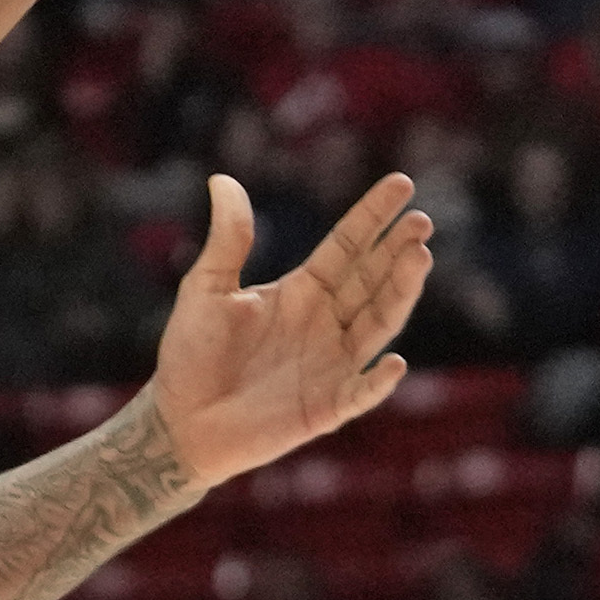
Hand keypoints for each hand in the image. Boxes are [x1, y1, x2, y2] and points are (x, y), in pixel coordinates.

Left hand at [152, 172, 431, 489]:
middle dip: (397, 251)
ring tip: (420, 259)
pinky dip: (377, 383)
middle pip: (372, 280)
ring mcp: (331, 365)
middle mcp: (326, 323)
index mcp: (302, 291)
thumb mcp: (206, 288)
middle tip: (420, 222)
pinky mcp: (325, 408)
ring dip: (400, 295)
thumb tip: (222, 179)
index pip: (347, 246)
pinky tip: (393, 362)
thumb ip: (227, 239)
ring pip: (377, 324)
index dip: (373, 217)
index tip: (401, 185)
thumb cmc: (190, 353)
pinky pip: (358, 394)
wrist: (178, 420)